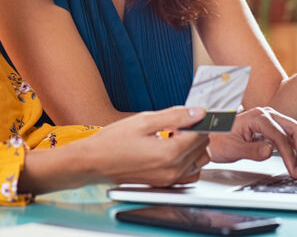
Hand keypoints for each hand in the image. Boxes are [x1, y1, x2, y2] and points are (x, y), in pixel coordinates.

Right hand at [85, 106, 211, 186]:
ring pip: (199, 162)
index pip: (201, 134)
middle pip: (202, 148)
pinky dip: (188, 161)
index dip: (197, 120)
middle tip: (176, 123)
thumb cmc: (113, 141)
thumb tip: (198, 112)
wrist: (94, 163)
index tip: (188, 112)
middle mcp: (173, 170)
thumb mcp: (144, 121)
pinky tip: (173, 151)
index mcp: (170, 153)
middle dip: (195, 132)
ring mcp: (169, 180)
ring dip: (193, 147)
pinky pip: (189, 174)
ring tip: (174, 136)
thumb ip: (175, 116)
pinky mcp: (164, 184)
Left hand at [207, 107, 296, 177]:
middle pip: (296, 129)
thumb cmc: (218, 141)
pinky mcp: (273, 127)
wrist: (211, 137)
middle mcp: (267, 114)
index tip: (294, 171)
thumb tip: (270, 151)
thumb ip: (251, 151)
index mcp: (257, 117)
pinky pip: (291, 135)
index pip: (281, 137)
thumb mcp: (232, 149)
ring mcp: (271, 119)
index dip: (290, 156)